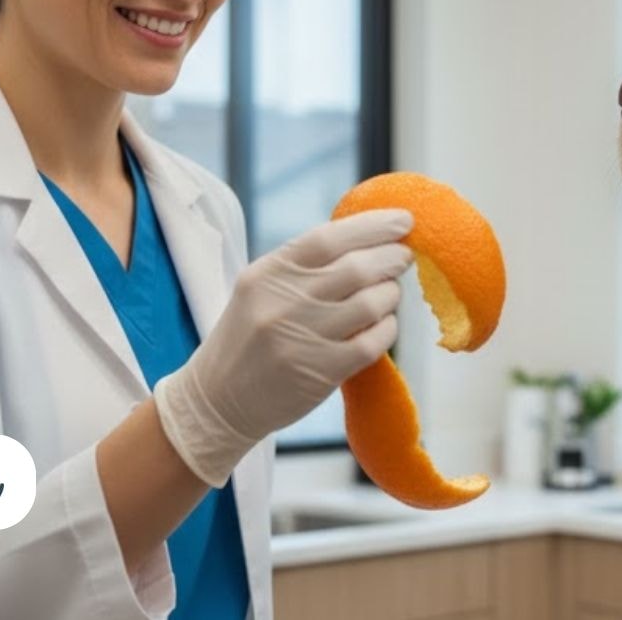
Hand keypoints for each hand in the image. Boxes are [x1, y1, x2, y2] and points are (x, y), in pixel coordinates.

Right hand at [152, 208, 413, 486]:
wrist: (217, 399)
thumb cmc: (248, 336)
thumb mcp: (260, 287)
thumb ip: (304, 264)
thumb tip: (367, 239)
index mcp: (268, 273)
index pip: (328, 238)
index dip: (372, 226)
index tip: (403, 221)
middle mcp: (283, 302)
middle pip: (357, 269)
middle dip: (391, 258)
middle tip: (404, 256)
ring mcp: (302, 339)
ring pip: (370, 304)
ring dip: (390, 294)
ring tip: (389, 292)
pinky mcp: (320, 372)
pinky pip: (372, 342)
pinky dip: (387, 329)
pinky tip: (384, 324)